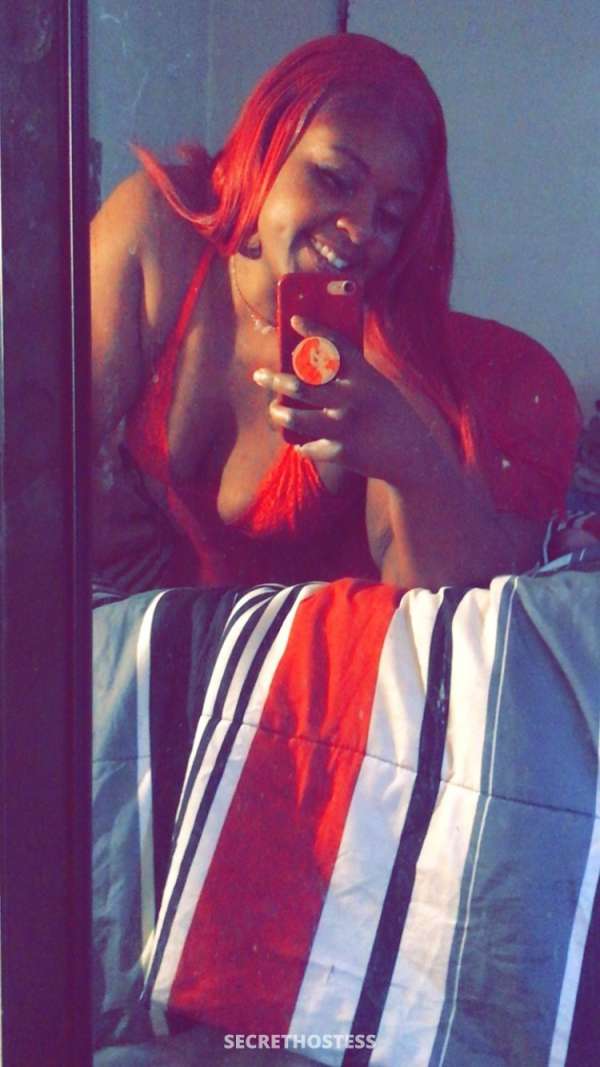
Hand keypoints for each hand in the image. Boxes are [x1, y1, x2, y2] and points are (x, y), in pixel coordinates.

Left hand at [253, 314, 417, 483]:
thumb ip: (352, 378)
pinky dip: (304, 446)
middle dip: (275, 378)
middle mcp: (353, 398)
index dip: (314, 330)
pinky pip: (310, 446)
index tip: (294, 320)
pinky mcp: (341, 452)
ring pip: (297, 417)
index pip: (335, 345)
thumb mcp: (380, 390)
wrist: (415, 457)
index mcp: (366, 377)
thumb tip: (311, 369)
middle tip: (260, 375)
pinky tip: (302, 444)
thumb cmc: (395, 418)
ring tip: (275, 409)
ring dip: (280, 412)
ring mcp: (346, 425)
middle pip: (302, 383)